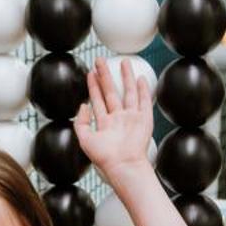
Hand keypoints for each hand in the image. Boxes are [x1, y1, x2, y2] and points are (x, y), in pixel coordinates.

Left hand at [75, 59, 152, 178]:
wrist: (124, 165)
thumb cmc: (105, 158)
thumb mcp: (85, 139)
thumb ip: (81, 122)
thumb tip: (83, 105)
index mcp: (105, 124)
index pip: (98, 100)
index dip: (94, 86)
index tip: (91, 73)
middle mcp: (119, 119)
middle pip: (111, 92)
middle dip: (106, 76)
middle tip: (101, 60)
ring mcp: (132, 118)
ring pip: (128, 92)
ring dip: (125, 77)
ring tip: (123, 62)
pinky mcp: (144, 119)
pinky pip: (144, 101)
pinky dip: (143, 90)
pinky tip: (140, 78)